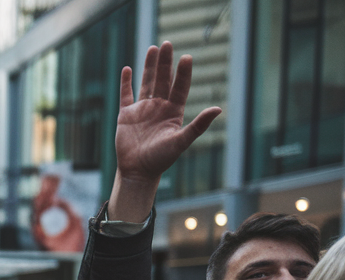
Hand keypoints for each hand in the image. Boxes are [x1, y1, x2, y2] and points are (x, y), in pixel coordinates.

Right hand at [109, 42, 220, 220]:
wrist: (138, 171)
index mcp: (173, 112)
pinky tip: (128, 69)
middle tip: (168, 44)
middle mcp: (159, 107)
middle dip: (166, 63)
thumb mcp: (181, 141)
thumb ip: (198, 125)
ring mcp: (142, 109)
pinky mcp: (126, 115)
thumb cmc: (161, 159)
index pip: (180, 87)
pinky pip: (126, 95)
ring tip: (153, 49)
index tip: (186, 58)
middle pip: (163, 80)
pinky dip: (126, 83)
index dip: (183, 73)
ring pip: (147, 83)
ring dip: (149, 67)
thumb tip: (219, 109)